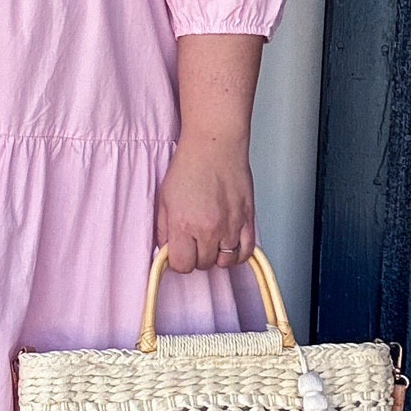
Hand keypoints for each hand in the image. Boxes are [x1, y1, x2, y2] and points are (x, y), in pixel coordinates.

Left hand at [155, 131, 254, 273]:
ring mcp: (230, 225)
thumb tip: (166, 251)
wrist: (214, 145)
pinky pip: (246, 252)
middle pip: (203, 264)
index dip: (179, 261)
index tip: (179, 252)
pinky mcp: (247, 219)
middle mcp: (208, 228)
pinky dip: (237, 254)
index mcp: (183, 224)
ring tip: (212, 241)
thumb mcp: (163, 199)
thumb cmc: (189, 166)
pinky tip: (229, 245)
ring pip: (225, 261)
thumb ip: (163, 230)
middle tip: (195, 241)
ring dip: (217, 255)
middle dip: (197, 256)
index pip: (182, 265)